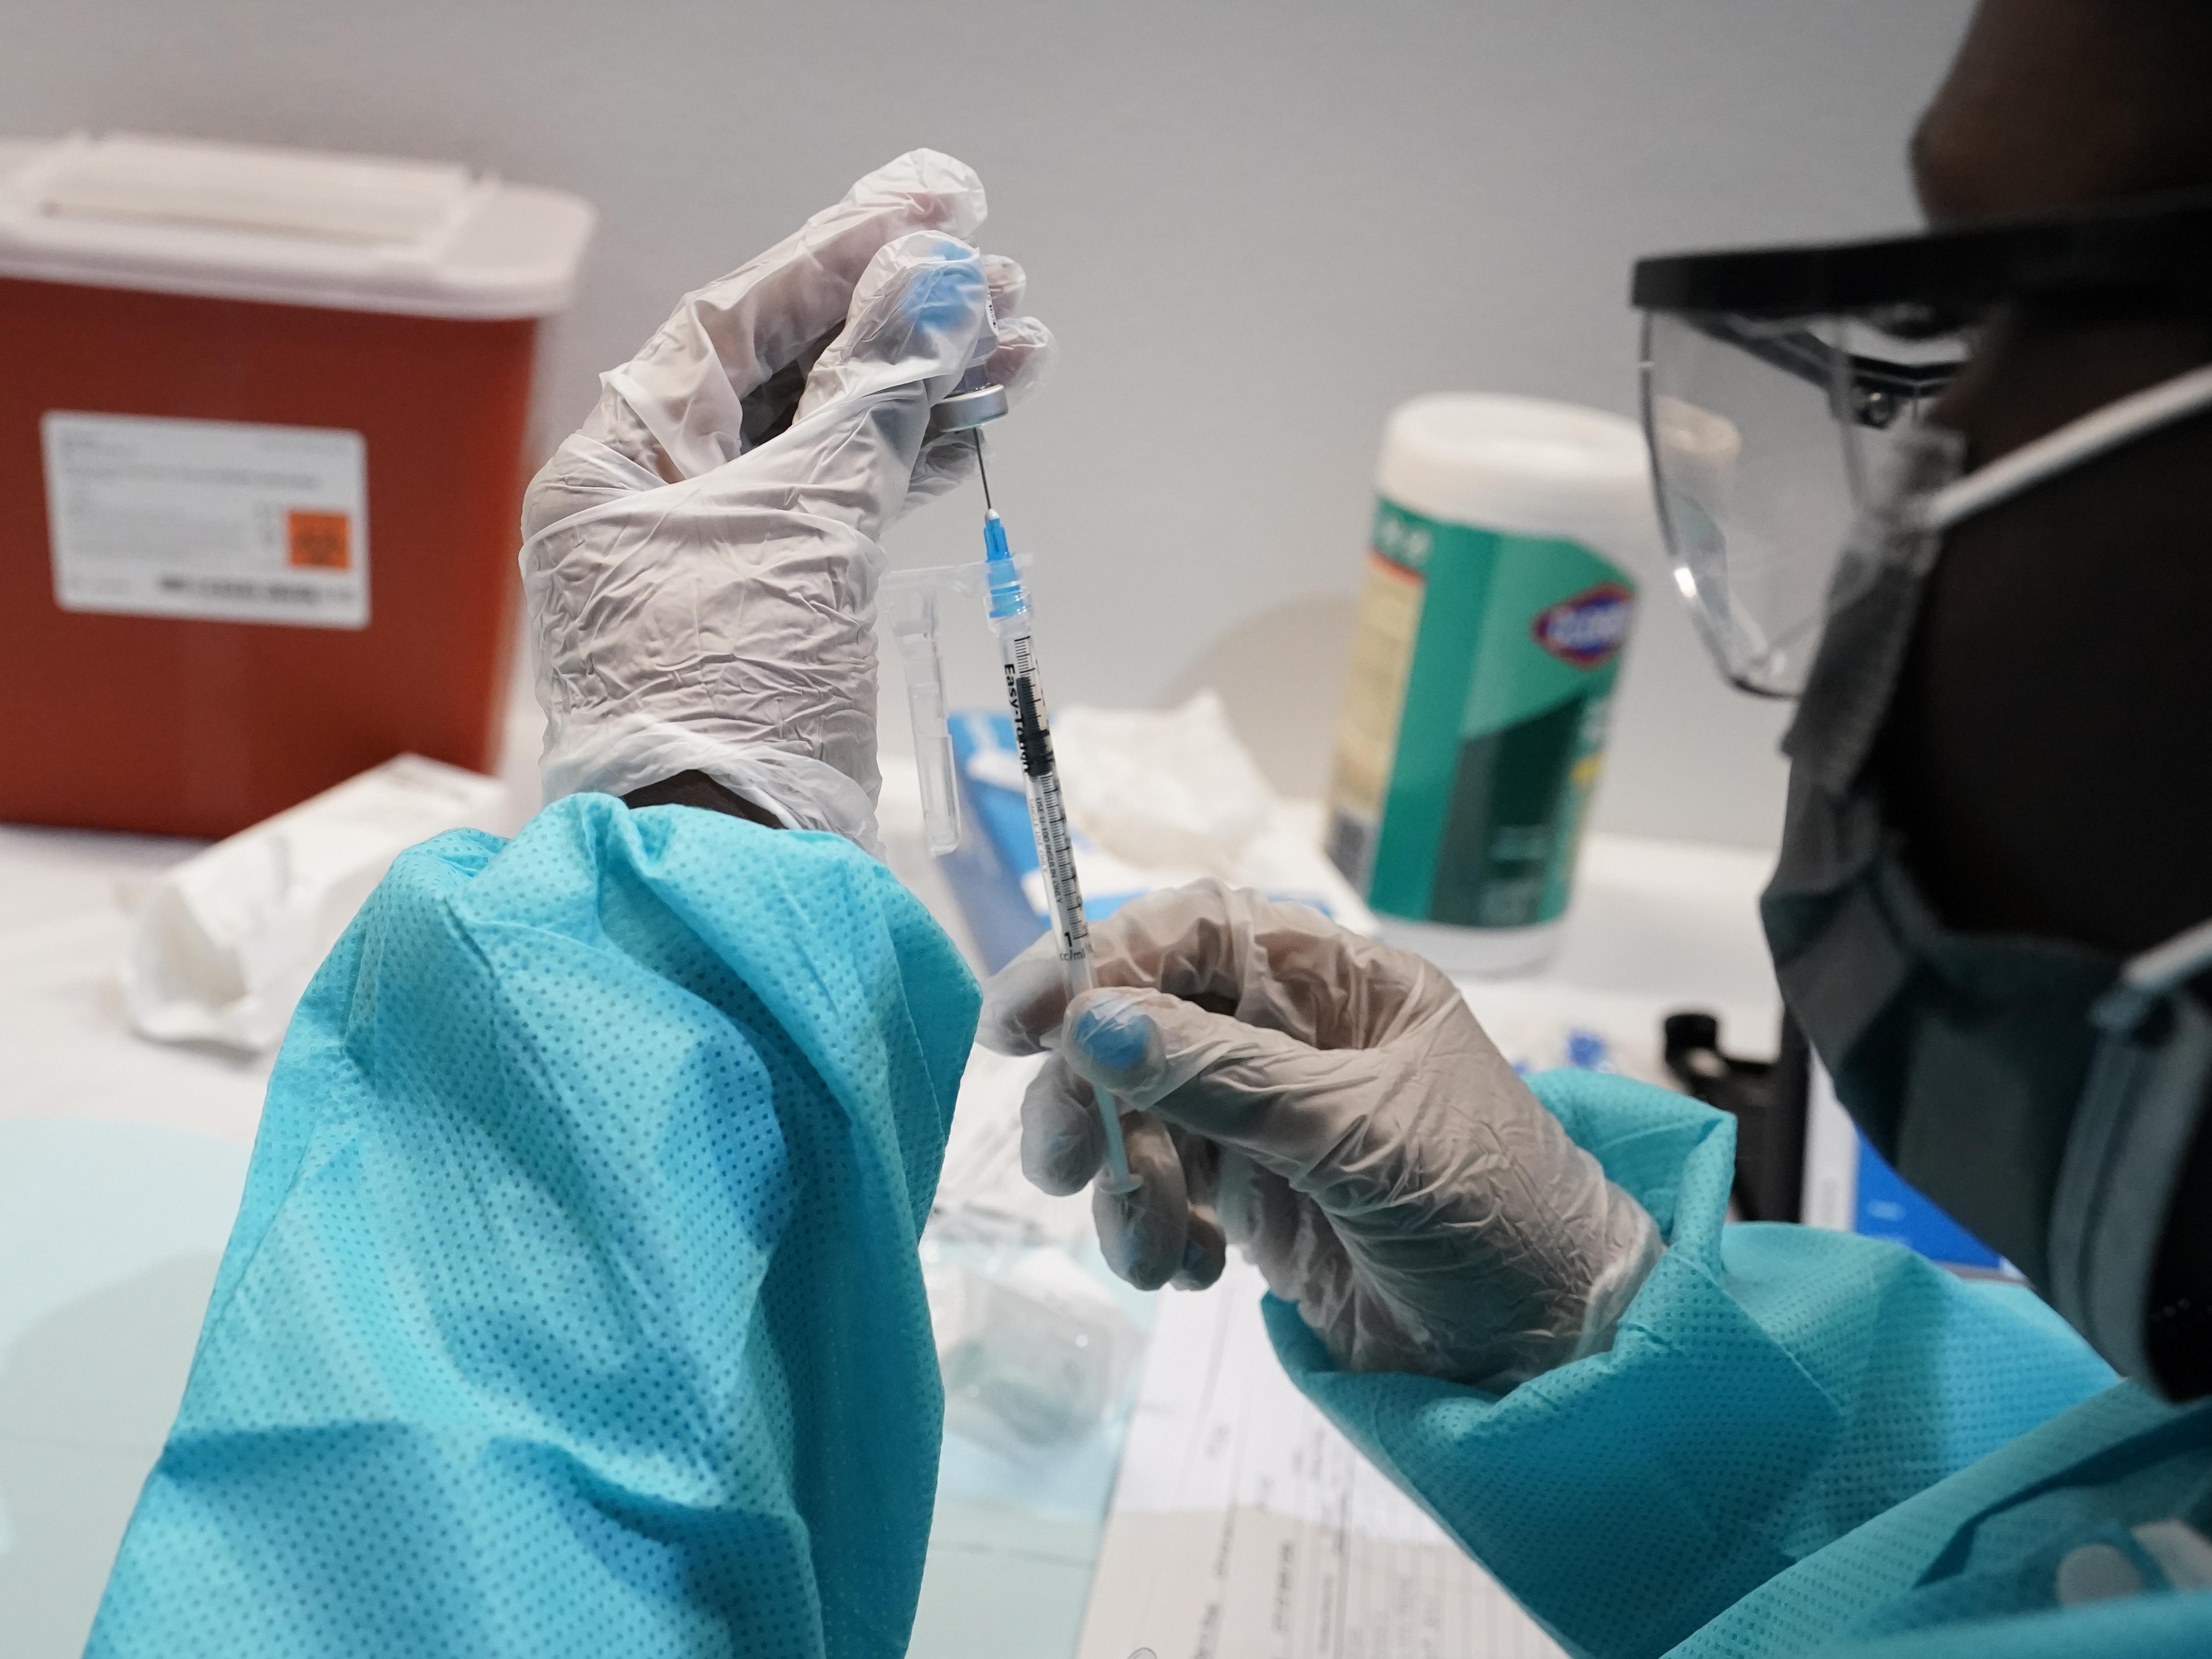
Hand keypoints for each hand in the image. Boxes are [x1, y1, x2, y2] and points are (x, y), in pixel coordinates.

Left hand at [520, 149, 1054, 848]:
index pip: (733, 321)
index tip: (932, 208)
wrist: (733, 863)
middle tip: (999, 281)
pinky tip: (979, 420)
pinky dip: (910, 463)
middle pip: (787, 373)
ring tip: (1021, 346)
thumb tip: (936, 283)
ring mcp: (719, 556)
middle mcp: (658, 499)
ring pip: (829, 440)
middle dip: (896, 324)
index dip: (838, 255)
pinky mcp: (776, 608)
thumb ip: (872, 396)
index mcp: (620, 462)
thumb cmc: (733, 689)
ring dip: (922, 390)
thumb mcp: (807, 524)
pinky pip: (845, 505)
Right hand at [979, 883, 1662, 1388]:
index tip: (1023, 1022)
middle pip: (1143, 1024)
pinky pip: (1163, 1192)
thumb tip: (1094, 1022)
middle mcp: (1294, 1037)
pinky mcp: (1255, 1201)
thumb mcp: (1359, 1136)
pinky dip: (1156, 1233)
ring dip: (1124, 1183)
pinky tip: (1197, 1274)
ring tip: (1159, 1255)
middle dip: (1091, 1092)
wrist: (1549, 1352)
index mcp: (1337, 983)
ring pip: (1139, 1116)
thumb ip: (1225, 1078)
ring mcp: (1268, 1120)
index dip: (1099, 961)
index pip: (1193, 933)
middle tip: (1067, 1166)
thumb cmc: (1490, 1213)